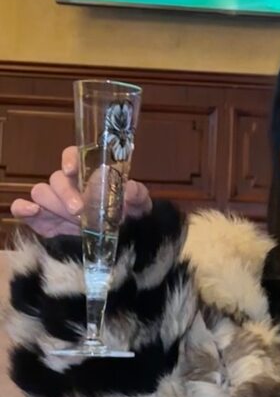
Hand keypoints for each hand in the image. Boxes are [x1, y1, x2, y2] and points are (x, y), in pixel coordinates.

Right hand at [10, 146, 151, 238]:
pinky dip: (23, 208)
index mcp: (89, 174)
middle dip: (66, 192)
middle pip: (56, 178)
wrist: (122, 241)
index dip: (70, 159)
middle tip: (79, 209)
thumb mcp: (139, 205)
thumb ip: (136, 195)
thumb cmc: (130, 216)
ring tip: (72, 218)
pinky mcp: (42, 221)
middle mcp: (68, 185)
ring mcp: (53, 203)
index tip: (72, 170)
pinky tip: (33, 212)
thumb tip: (129, 188)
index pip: (73, 155)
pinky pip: (22, 209)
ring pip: (41, 192)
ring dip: (53, 204)